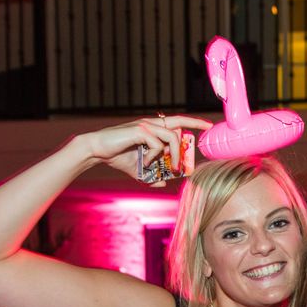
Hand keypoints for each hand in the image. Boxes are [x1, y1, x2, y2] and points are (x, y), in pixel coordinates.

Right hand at [81, 115, 212, 185]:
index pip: (178, 121)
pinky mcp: (140, 130)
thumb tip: (163, 184)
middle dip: (189, 137)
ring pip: (171, 137)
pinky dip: (154, 156)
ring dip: (173, 155)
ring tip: (170, 168)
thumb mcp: (139, 170)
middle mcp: (152, 123)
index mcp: (154, 128)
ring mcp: (146, 125)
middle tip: (190, 155)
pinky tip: (146, 162)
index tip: (208, 126)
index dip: (193, 122)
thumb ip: (152, 176)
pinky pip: (157, 144)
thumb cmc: (118, 157)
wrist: (98, 151)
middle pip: (179, 126)